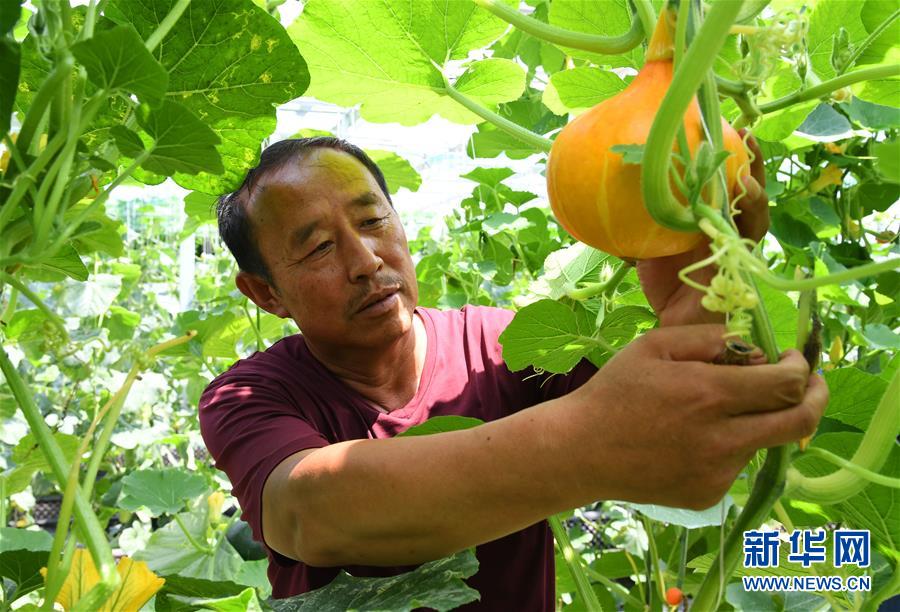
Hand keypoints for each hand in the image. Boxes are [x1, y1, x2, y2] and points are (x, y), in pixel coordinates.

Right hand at [576, 325, 827, 509]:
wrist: (580, 451)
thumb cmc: (614, 391)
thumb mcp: (653, 346)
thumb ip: (708, 339)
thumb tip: (754, 351)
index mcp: (708, 394)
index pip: (786, 385)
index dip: (801, 369)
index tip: (793, 360)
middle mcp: (721, 439)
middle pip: (798, 423)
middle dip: (815, 398)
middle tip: (810, 385)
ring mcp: (716, 473)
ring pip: (762, 442)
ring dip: (755, 422)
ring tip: (713, 413)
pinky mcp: (707, 495)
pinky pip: (735, 467)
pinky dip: (727, 448)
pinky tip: (690, 441)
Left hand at [637, 131, 768, 326]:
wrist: (674, 323)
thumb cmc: (665, 285)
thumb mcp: (643, 250)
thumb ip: (631, 229)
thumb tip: (595, 211)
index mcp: (709, 217)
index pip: (723, 181)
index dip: (728, 156)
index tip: (723, 127)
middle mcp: (729, 226)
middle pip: (747, 188)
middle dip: (751, 162)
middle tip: (746, 134)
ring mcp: (740, 243)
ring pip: (755, 210)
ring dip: (754, 188)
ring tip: (745, 170)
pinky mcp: (744, 263)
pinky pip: (751, 238)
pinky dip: (750, 217)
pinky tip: (743, 202)